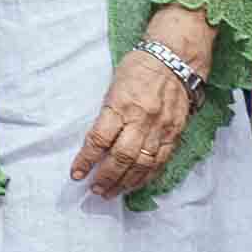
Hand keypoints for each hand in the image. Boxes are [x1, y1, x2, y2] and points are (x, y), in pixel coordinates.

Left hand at [71, 19, 206, 197]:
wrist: (175, 58)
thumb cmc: (139, 68)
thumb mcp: (114, 86)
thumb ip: (108, 114)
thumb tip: (97, 142)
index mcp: (121, 104)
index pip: (99, 139)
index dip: (86, 160)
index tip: (76, 174)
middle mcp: (141, 119)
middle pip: (121, 157)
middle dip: (105, 177)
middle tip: (94, 190)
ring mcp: (160, 128)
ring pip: (141, 164)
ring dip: (124, 183)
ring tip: (111, 193)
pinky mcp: (175, 133)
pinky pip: (160, 161)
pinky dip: (146, 176)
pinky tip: (135, 184)